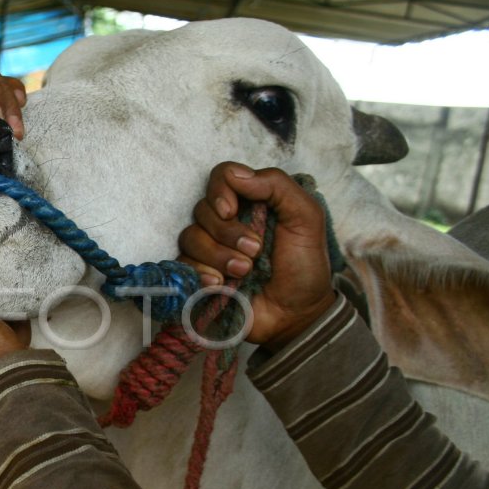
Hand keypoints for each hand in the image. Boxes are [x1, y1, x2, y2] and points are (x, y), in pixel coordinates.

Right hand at [178, 163, 336, 350]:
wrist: (298, 314)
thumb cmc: (304, 266)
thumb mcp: (306, 218)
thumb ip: (277, 186)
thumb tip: (234, 174)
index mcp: (250, 202)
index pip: (220, 177)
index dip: (219, 191)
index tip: (232, 210)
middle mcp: (225, 222)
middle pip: (202, 209)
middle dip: (227, 232)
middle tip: (255, 251)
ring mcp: (209, 250)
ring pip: (190, 238)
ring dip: (217, 255)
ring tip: (244, 272)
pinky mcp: (198, 275)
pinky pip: (182, 265)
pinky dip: (201, 274)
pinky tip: (221, 285)